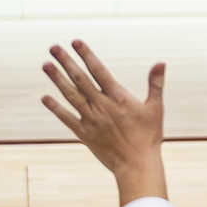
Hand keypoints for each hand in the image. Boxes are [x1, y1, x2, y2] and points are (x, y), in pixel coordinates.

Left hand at [40, 41, 168, 204]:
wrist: (137, 164)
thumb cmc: (149, 136)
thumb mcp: (156, 108)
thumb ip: (155, 84)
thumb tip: (161, 62)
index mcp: (119, 98)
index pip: (99, 71)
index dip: (87, 55)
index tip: (76, 42)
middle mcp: (102, 106)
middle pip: (80, 80)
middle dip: (66, 62)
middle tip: (54, 48)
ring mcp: (91, 120)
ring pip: (70, 95)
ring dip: (57, 80)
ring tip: (46, 65)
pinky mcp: (84, 134)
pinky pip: (66, 118)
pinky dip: (55, 107)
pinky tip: (45, 97)